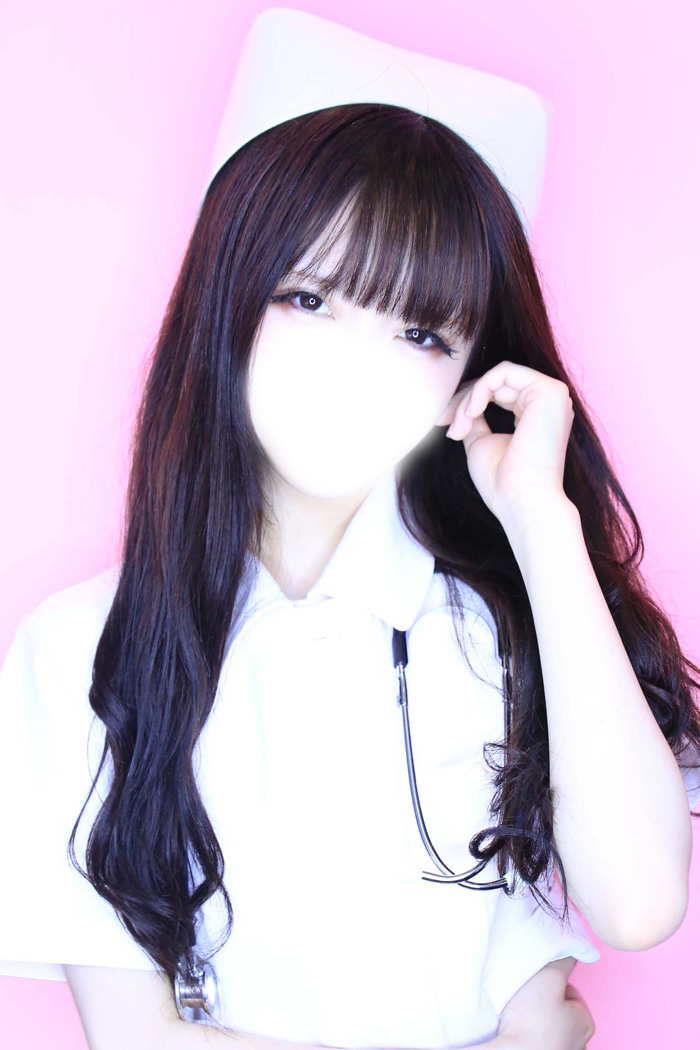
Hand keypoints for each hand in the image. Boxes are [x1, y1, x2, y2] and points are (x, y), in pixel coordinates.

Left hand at [442, 362, 574, 525]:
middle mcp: (549, 402)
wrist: (522, 503)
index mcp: (537, 414)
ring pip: (496, 377)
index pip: (496, 392)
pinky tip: (471, 414)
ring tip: (458, 428)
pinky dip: (479, 390)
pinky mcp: (550, 391)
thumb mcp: (482, 443)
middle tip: (443, 422)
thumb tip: (463, 403)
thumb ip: (476, 420)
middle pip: (495, 383)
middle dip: (462, 399)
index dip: (465, 402)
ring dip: (468, 399)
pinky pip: (503, 372)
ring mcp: (553, 395)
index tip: (442, 423)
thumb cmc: (503, 483)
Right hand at [493, 956, 594, 1049]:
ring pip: (547, 1031)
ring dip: (534, 1024)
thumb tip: (571, 944)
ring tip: (514, 1018)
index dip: (550, 983)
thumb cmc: (531, 1022)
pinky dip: (526, 1038)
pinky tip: (514, 1034)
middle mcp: (579, 1044)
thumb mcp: (548, 977)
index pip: (570, 992)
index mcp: (585, 1022)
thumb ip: (562, 958)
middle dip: (542, 1004)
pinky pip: (536, 1043)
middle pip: (559, 1013)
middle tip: (523, 999)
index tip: (535, 985)